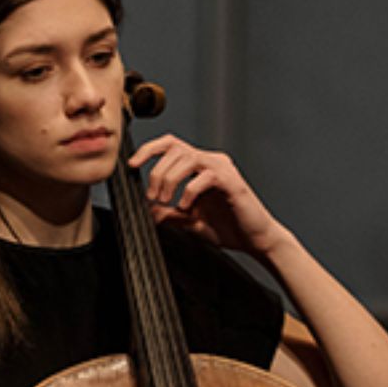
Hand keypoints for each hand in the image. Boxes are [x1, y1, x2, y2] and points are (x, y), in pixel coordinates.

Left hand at [128, 134, 286, 255]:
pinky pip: (205, 176)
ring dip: (170, 179)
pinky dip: (189, 191)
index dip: (149, 150)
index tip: (132, 166)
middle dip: (157, 172)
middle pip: (175, 149)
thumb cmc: (229, 229)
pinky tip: (186, 208)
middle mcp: (211, 162)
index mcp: (200, 167)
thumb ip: (170, 214)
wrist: (256, 240)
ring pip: (188, 158)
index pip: (170, 145)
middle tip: (153, 196)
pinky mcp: (232, 182)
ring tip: (166, 200)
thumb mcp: (190, 222)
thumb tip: (148, 209)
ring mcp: (223, 170)